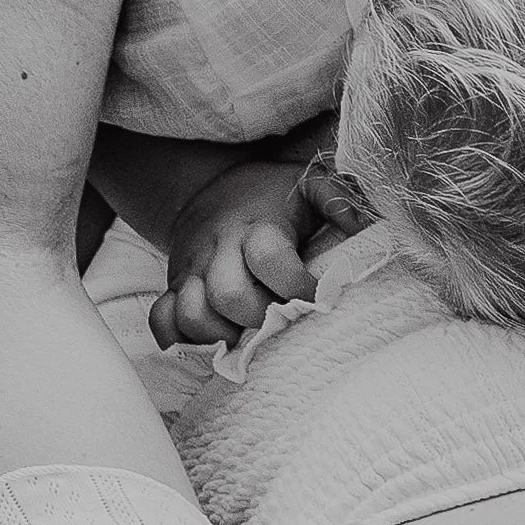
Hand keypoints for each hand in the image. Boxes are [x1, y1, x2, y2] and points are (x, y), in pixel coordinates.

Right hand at [150, 158, 322, 350]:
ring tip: (247, 335)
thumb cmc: (273, 196)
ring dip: (222, 334)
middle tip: (281, 321)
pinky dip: (180, 339)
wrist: (213, 188)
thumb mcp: (311, 183)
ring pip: (193, 315)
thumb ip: (341, 199)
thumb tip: (363, 228)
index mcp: (257, 227)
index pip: (271, 259)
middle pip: (229, 296)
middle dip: (261, 319)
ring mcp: (192, 271)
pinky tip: (211, 341)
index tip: (319, 296)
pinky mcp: (174, 286)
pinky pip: (161, 321)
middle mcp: (219, 250)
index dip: (298, 285)